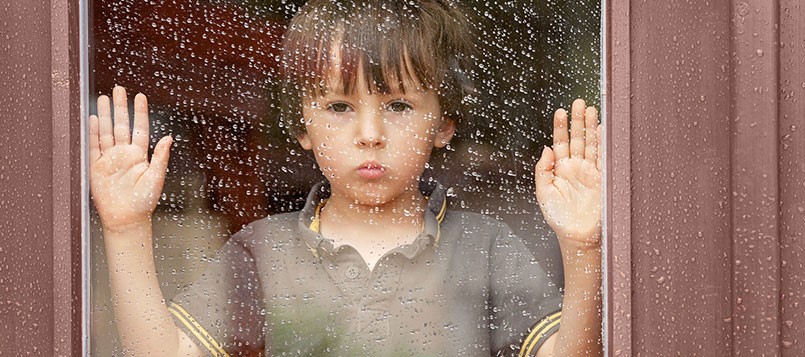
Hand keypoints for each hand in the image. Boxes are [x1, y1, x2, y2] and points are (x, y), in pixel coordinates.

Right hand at [89, 86, 172, 231]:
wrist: (126, 219)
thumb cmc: (144, 201)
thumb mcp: (156, 178)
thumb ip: (161, 157)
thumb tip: (169, 138)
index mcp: (140, 155)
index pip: (140, 128)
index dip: (139, 112)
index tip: (140, 96)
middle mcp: (124, 154)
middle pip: (121, 125)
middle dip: (120, 107)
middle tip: (118, 89)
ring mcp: (109, 159)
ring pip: (107, 132)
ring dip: (105, 115)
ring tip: (103, 98)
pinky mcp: (96, 167)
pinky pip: (94, 146)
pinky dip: (93, 133)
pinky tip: (92, 119)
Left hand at [535, 99, 601, 247]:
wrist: (577, 237)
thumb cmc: (559, 218)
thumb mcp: (543, 193)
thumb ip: (542, 170)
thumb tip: (546, 149)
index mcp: (560, 170)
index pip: (560, 143)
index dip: (560, 128)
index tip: (560, 111)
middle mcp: (576, 168)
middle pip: (578, 139)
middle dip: (578, 121)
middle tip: (579, 103)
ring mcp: (590, 173)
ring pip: (591, 145)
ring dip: (591, 128)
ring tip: (591, 110)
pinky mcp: (603, 180)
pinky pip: (604, 158)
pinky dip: (604, 144)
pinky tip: (603, 130)